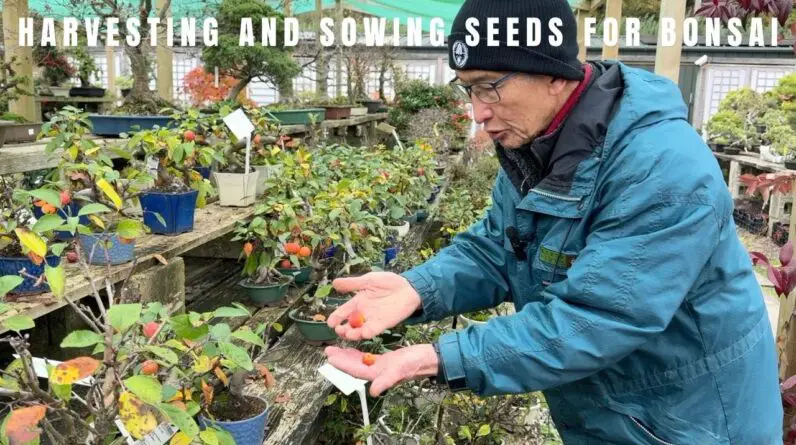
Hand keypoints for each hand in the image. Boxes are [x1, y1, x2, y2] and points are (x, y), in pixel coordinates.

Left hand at [324, 344, 438, 396]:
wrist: (429, 359)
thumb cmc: (416, 364)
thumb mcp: (400, 371)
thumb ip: (386, 382)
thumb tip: (374, 392)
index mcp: (378, 375)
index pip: (355, 370)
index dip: (342, 364)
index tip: (331, 357)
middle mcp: (377, 372)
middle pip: (354, 366)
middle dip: (341, 359)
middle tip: (328, 350)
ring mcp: (381, 367)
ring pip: (359, 362)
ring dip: (347, 356)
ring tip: (336, 349)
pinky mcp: (385, 361)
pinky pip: (368, 358)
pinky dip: (359, 353)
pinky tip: (353, 349)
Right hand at [327, 272, 421, 340]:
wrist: (409, 287)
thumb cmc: (389, 282)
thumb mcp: (369, 280)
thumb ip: (352, 283)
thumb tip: (334, 283)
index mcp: (357, 302)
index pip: (342, 312)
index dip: (335, 318)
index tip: (330, 323)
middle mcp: (362, 313)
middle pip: (348, 325)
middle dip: (342, 329)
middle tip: (338, 330)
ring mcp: (372, 320)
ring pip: (358, 331)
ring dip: (352, 334)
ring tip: (347, 334)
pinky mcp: (383, 324)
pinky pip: (372, 331)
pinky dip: (367, 333)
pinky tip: (363, 333)